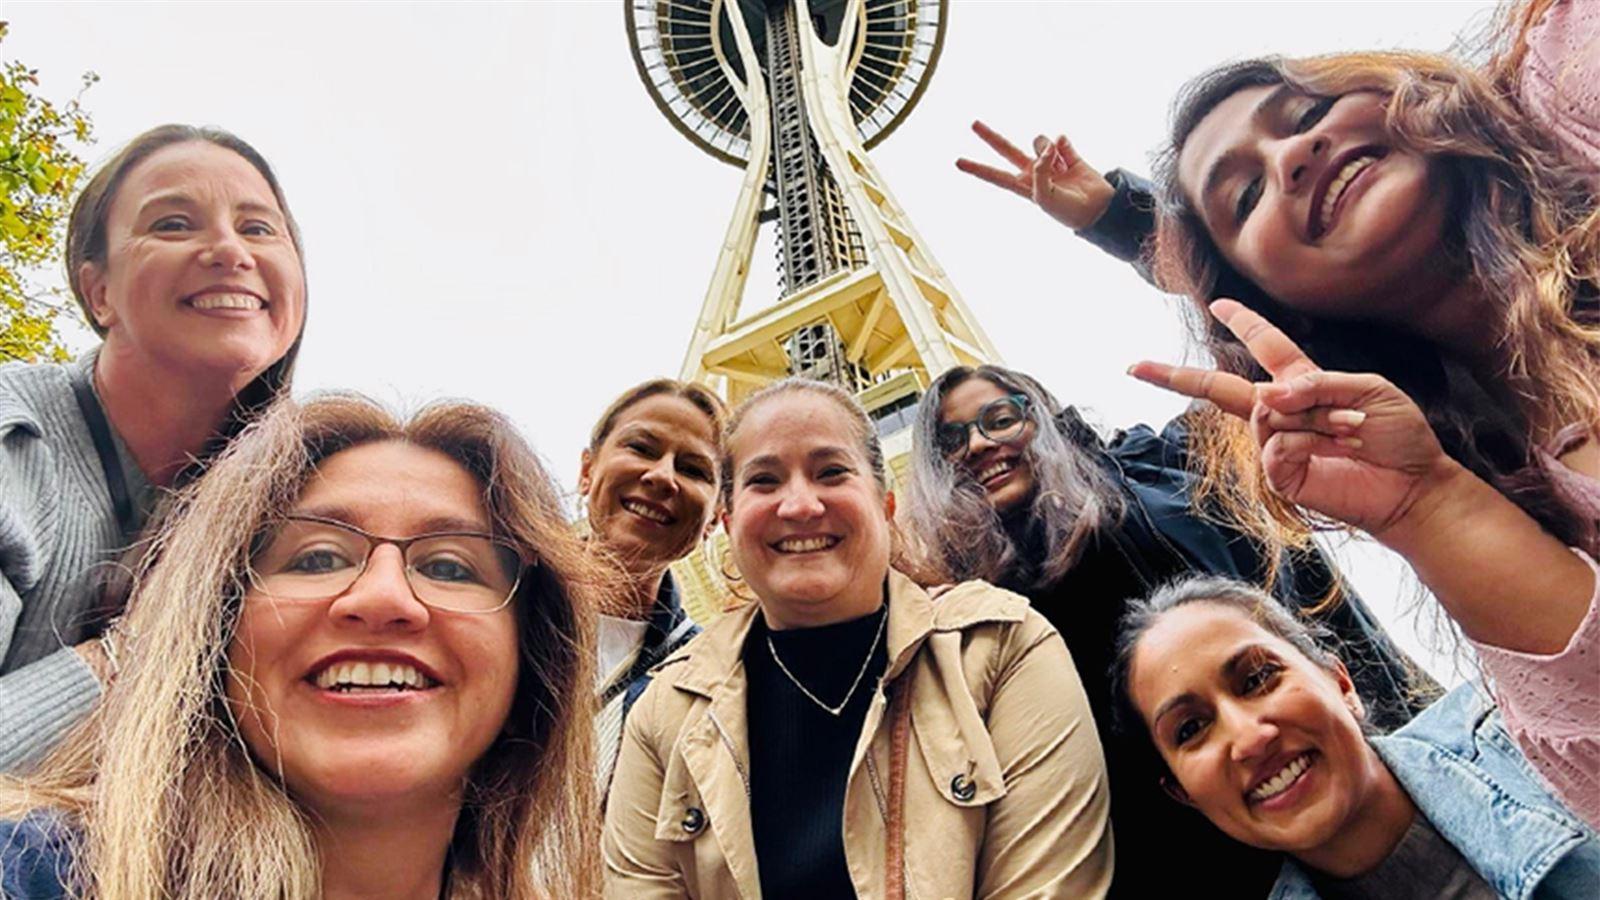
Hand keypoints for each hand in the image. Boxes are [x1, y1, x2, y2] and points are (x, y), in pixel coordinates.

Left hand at [955, 121, 1114, 229]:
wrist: (1096, 209)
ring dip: (1047, 149)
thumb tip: (1047, 143)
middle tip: (972, 124)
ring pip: (1039, 141)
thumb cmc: (1067, 210)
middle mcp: (1033, 172)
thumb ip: (1040, 169)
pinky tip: (1070, 159)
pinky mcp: (1069, 154)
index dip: (976, 168)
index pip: (994, 175)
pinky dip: (1064, 147)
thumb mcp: (1043, 195)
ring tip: (1059, 166)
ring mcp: (1050, 162)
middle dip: (990, 137)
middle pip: (1006, 150)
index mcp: (1023, 185)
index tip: (957, 162)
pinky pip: (1061, 141)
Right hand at [1129, 299, 1458, 535]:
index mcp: (1303, 384)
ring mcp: (1277, 445)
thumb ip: (1315, 384)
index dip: (1244, 323)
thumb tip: (1265, 398)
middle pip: (1218, 389)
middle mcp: (1282, 413)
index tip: (1217, 305)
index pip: (1267, 346)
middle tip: (1135, 366)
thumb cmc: (1399, 437)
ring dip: (1316, 417)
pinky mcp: (1281, 476)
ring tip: (1352, 430)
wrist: (1414, 486)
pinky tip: (1337, 450)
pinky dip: (1311, 441)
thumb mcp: (1369, 390)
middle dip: (1175, 377)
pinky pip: (1276, 445)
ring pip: (1267, 415)